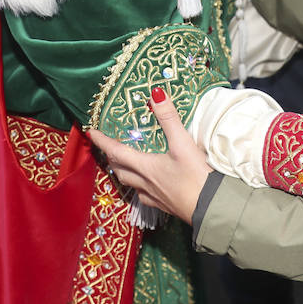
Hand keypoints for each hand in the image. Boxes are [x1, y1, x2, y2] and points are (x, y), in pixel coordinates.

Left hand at [88, 88, 210, 222]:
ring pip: (130, 184)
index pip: (116, 151)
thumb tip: (155, 94)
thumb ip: (169, 118)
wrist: (211, 208)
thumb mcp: (183, 143)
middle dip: (110, 158)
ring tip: (122, 165)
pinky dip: (138, 187)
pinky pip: (143, 196)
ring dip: (123, 173)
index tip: (91, 133)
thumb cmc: (196, 176)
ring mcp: (154, 197)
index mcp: (146, 166)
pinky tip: (145, 186)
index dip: (103, 141)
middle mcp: (145, 183)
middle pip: (120, 170)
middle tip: (107, 147)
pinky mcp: (164, 206)